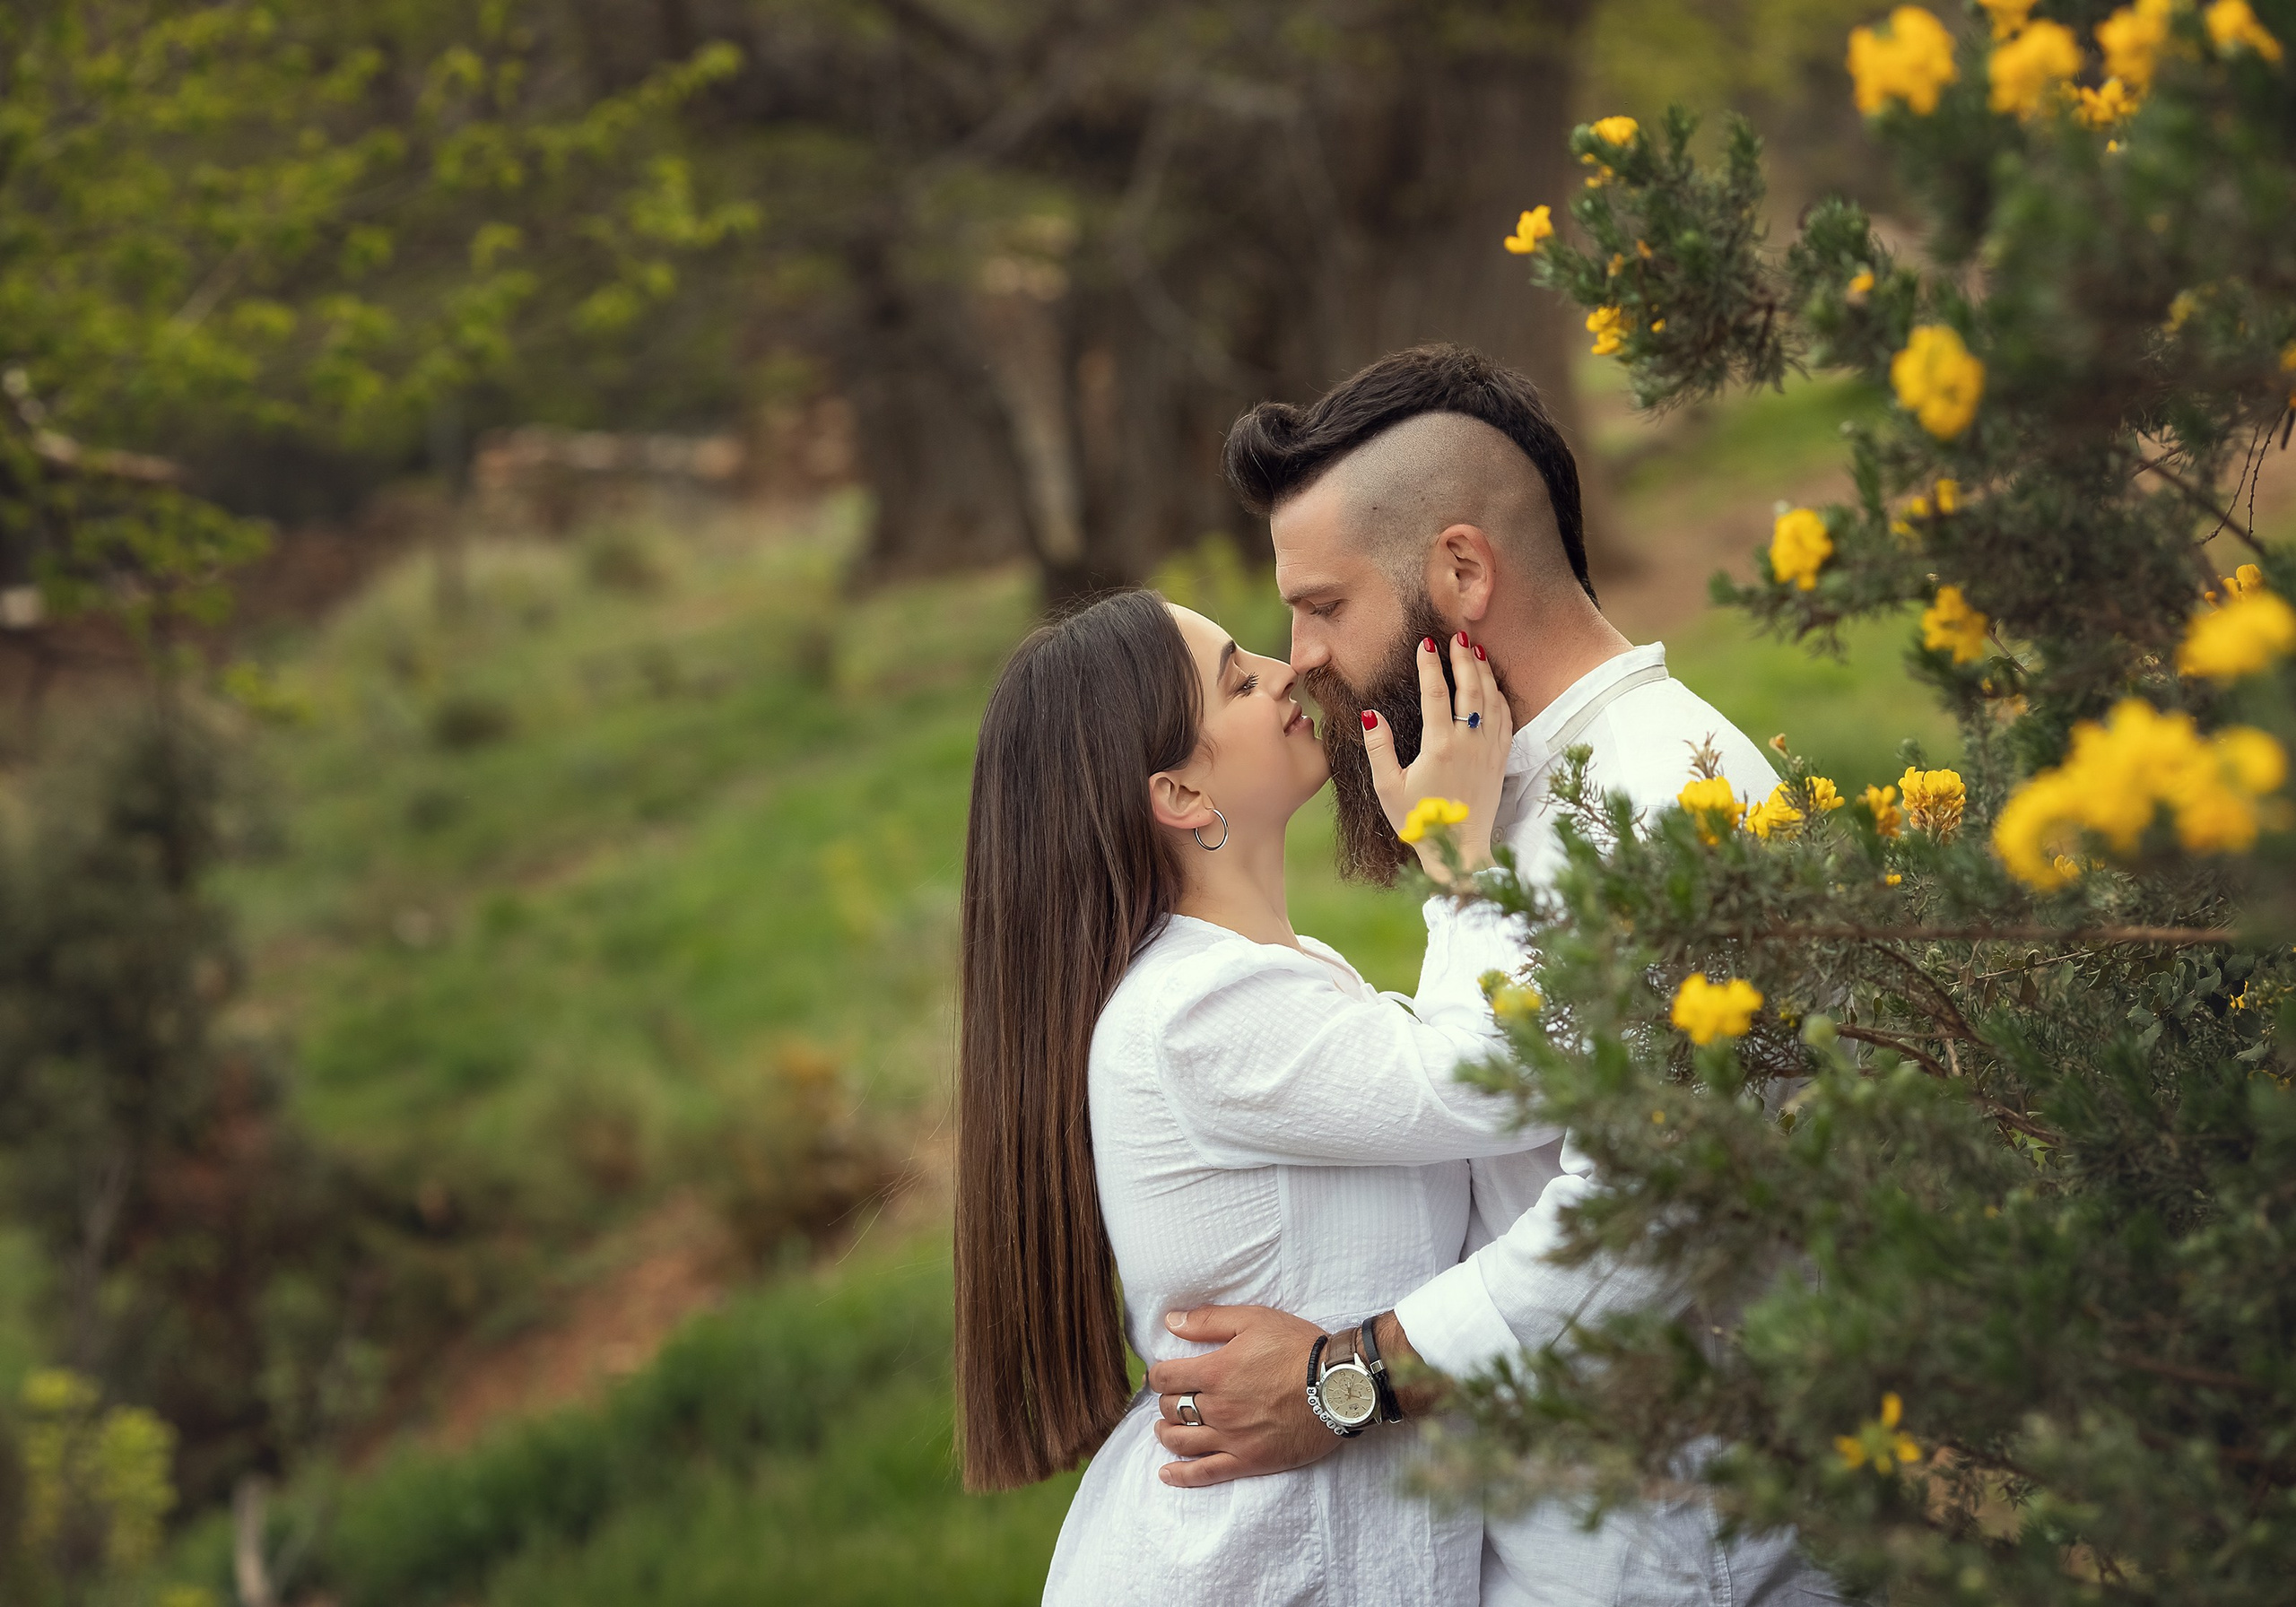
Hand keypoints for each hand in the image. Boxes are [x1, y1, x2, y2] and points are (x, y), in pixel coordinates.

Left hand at [1142, 1305, 1338, 1486]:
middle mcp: (1217, 1408)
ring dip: (1166, 1434)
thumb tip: (1170, 1322)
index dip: (1158, 1374)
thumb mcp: (1253, 1320)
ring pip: (1181, 1441)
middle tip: (1173, 1397)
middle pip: (1172, 1408)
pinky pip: (1206, 1473)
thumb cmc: (1298, 1348)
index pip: (1166, 1378)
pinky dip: (1181, 1476)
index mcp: (1214, 1372)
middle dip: (1167, 1401)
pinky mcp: (1249, 1461)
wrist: (1339, 1386)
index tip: (1162, 1374)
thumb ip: (1208, 1321)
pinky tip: (1166, 1474)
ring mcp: (1232, 1438)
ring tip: (1164, 1428)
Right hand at [1362, 632, 1511, 882]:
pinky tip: (1492, 686)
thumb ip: (1379, 747)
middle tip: (1458, 635)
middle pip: (1470, 688)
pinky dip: (1499, 697)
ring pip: (1491, 700)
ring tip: (1476, 650)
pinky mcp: (1500, 761)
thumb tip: (1370, 712)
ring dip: (1483, 672)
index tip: (1426, 643)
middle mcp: (1468, 743)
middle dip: (1463, 658)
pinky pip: (1505, 719)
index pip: (1435, 693)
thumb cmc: (1419, 822)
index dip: (1430, 665)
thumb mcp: (1387, 787)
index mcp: (1439, 746)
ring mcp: (1488, 751)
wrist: (1459, 852)